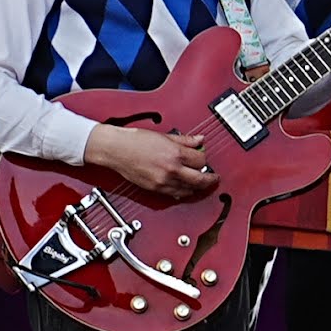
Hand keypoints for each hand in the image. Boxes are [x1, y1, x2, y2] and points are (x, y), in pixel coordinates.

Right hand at [84, 120, 215, 201]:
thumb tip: (199, 139)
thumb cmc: (135, 141)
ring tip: (199, 183)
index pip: (201, 161)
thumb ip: (185, 140)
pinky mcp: (155, 189)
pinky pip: (175, 194)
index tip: (203, 159)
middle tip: (214, 178)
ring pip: (189, 190)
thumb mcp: (164, 136)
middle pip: (200, 179)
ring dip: (196, 187)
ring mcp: (163, 181)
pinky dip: (182, 192)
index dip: (204, 160)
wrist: (116, 150)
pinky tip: (184, 188)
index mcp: (175, 154)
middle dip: (210, 179)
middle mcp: (171, 169)